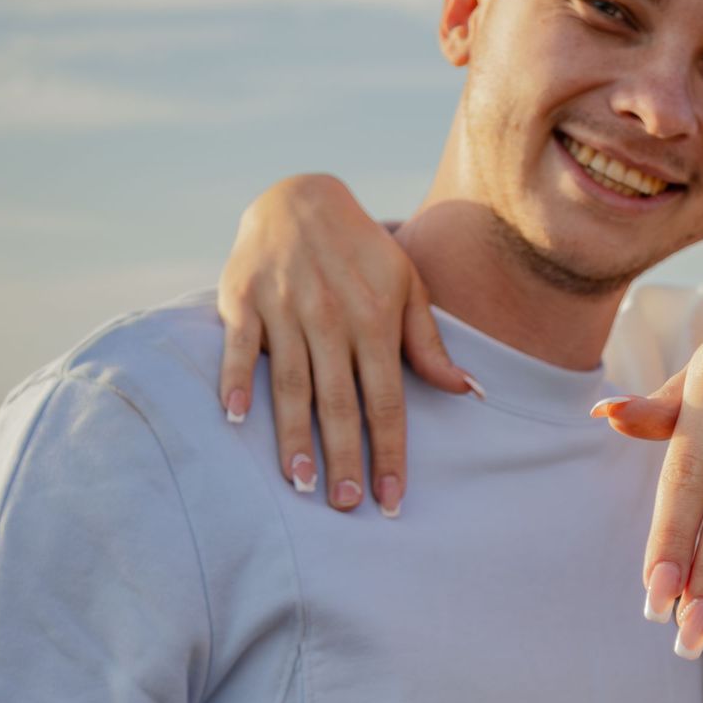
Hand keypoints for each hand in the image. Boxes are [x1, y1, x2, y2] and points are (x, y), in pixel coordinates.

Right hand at [218, 175, 472, 514]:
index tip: (391, 499)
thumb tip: (468, 391)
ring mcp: (284, 309)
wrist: (300, 197)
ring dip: (294, 437)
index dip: (389, 452)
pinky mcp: (242, 300)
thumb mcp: (406, 287)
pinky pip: (238, 347)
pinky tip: (236, 419)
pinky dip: (234, 381)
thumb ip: (428, 344)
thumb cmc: (363, 254)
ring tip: (301, 484)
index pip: (386, 400)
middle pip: (338, 401)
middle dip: (344, 457)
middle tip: (346, 505)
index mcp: (374, 320)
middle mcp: (330, 318)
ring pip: (290, 384)